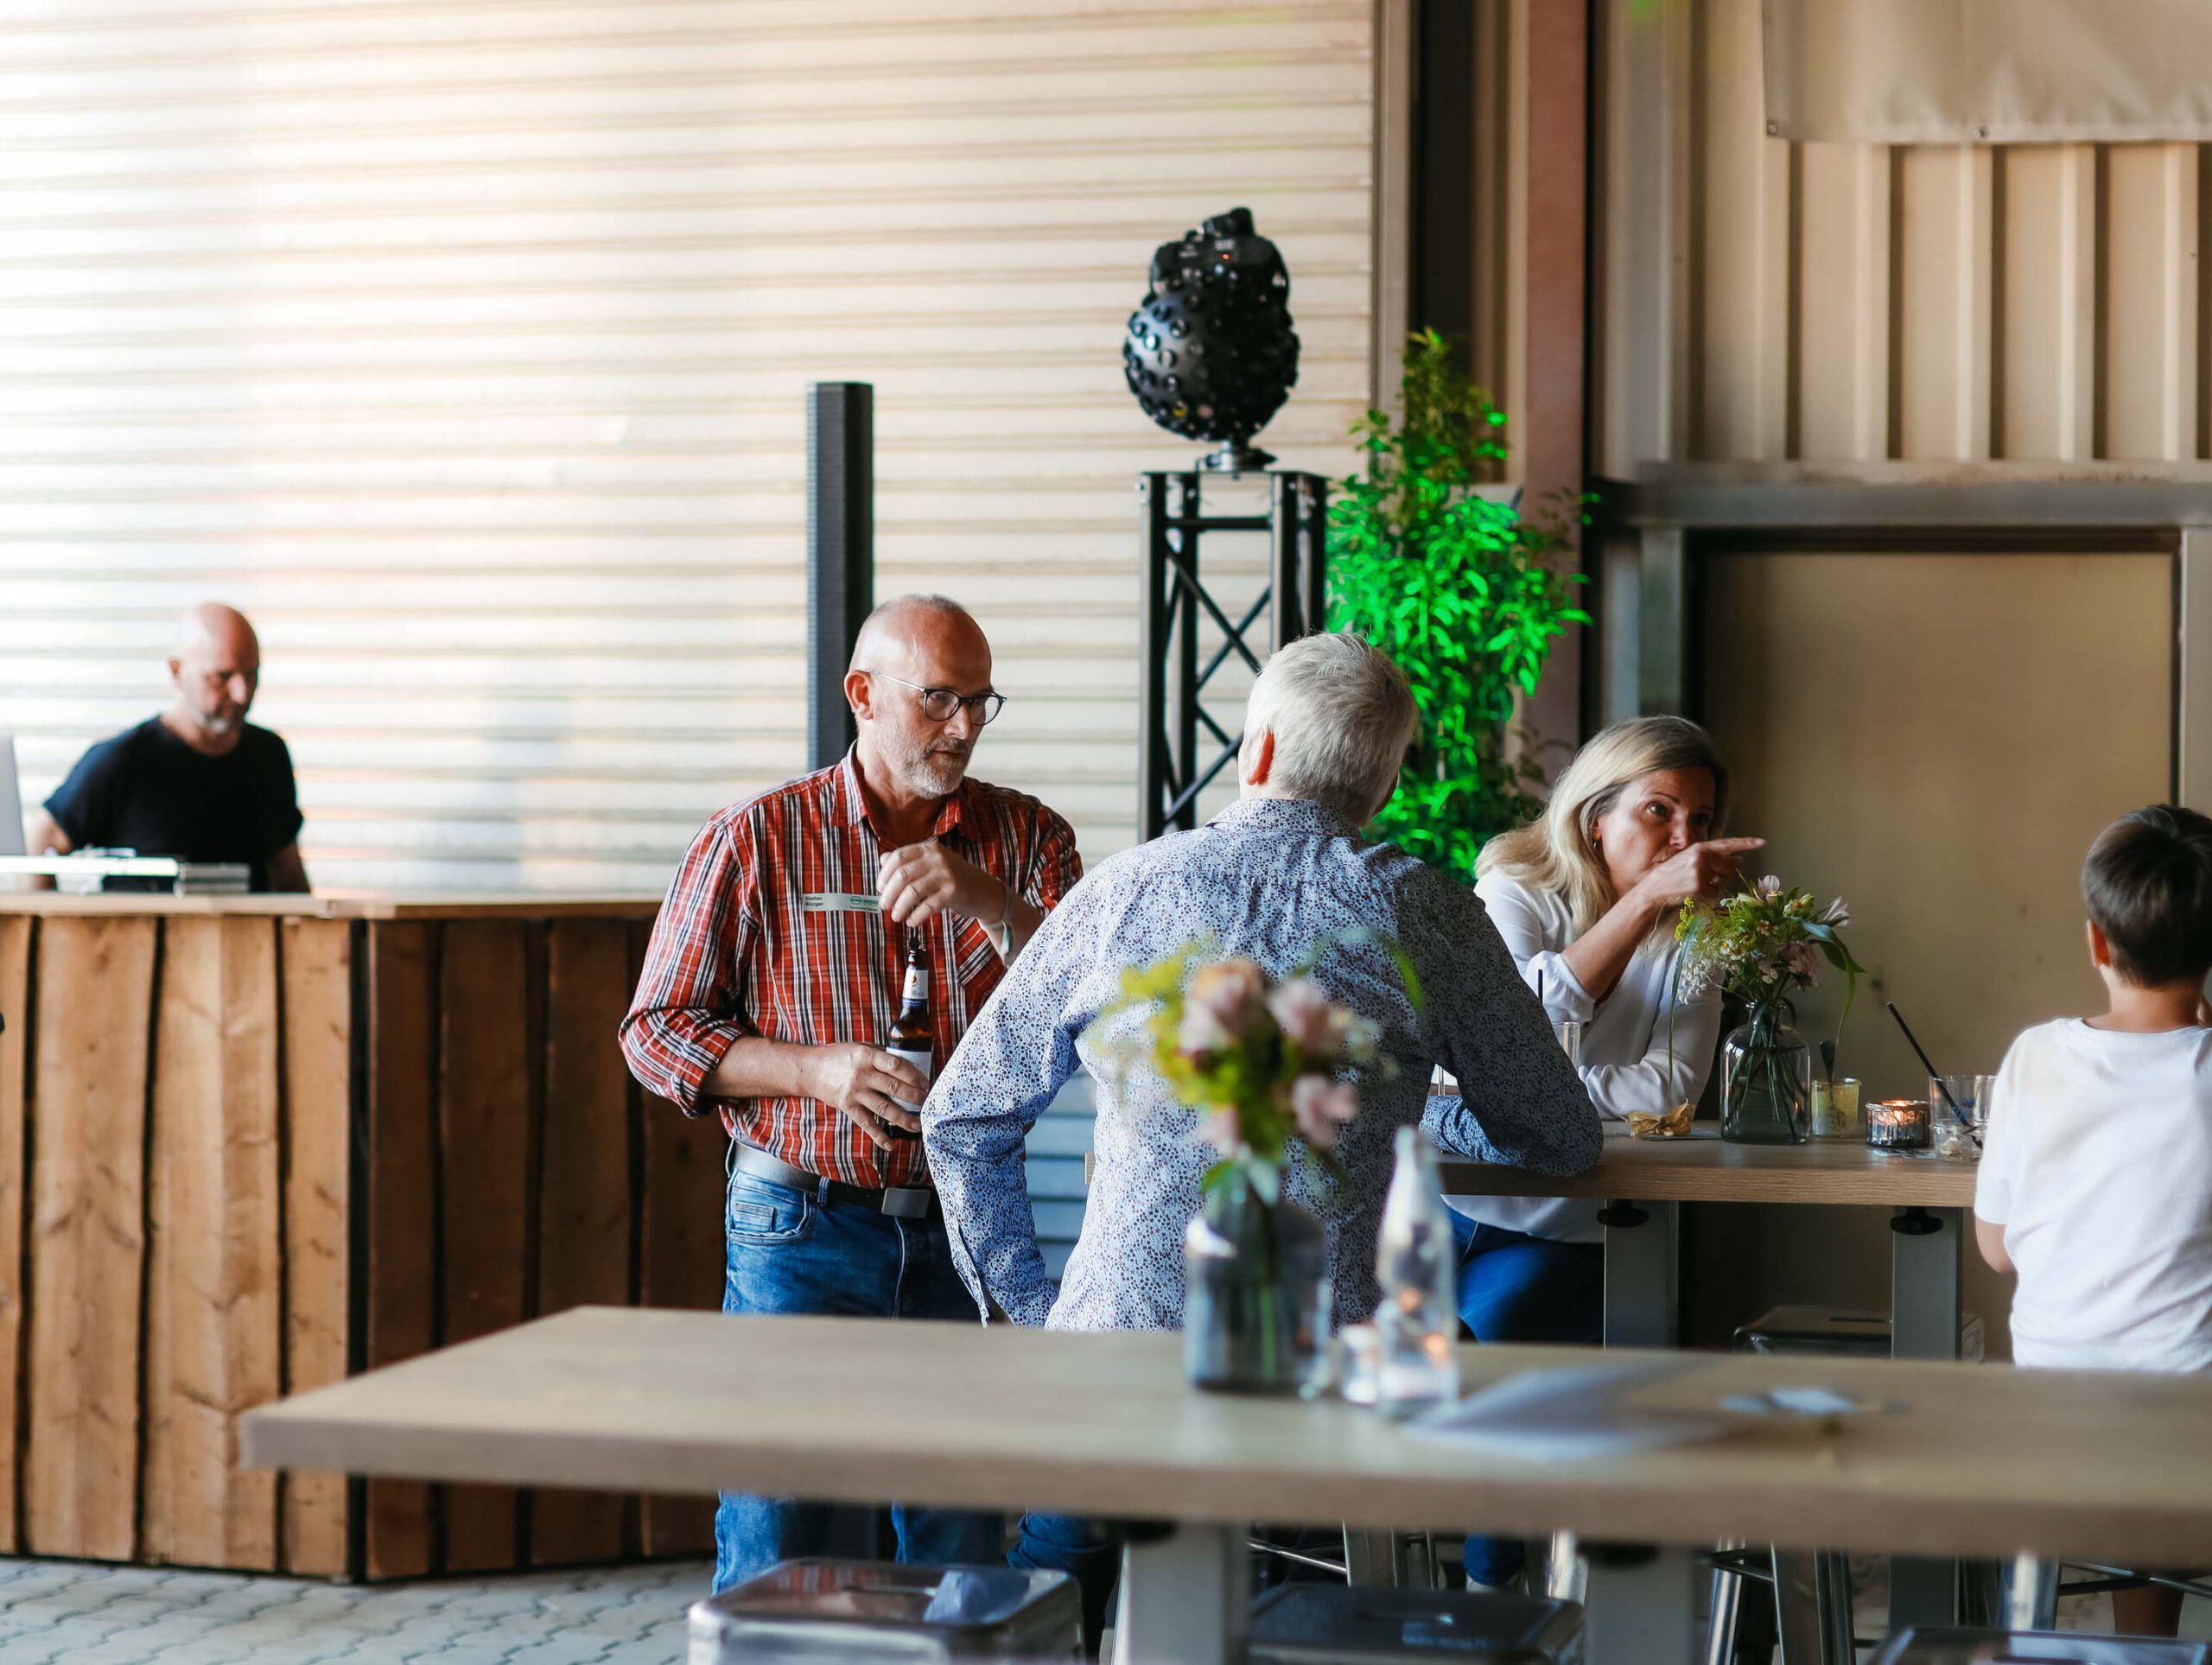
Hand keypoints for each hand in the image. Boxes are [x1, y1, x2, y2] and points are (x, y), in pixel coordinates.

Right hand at [802, 1042, 930, 1150]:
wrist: (810, 1070)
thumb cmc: (837, 1056)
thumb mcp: (859, 1046)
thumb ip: (880, 1054)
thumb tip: (905, 1063)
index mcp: (867, 1056)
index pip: (896, 1065)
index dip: (914, 1075)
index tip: (926, 1082)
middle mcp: (862, 1075)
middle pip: (894, 1088)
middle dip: (914, 1097)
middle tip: (927, 1102)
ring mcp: (855, 1092)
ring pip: (884, 1108)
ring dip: (903, 1118)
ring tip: (918, 1125)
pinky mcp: (847, 1106)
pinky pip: (866, 1123)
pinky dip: (879, 1135)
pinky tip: (891, 1144)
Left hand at [878, 842, 1004, 928]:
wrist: (984, 891)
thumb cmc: (953, 878)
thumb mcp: (931, 864)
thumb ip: (909, 860)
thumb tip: (883, 859)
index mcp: (928, 849)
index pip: (898, 857)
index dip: (884, 874)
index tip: (879, 888)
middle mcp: (937, 858)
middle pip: (902, 875)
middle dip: (889, 893)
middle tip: (884, 906)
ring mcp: (946, 874)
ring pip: (912, 891)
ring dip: (900, 907)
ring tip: (896, 916)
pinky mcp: (953, 892)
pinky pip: (927, 906)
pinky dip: (916, 916)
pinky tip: (911, 922)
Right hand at [1632, 837, 1766, 911]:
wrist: (1653, 888)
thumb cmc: (1672, 873)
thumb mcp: (1692, 860)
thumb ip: (1715, 858)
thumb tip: (1739, 860)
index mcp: (1700, 847)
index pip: (1727, 844)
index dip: (1745, 844)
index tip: (1761, 842)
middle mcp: (1702, 857)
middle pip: (1729, 867)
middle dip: (1725, 875)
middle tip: (1709, 877)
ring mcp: (1701, 872)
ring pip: (1724, 881)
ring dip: (1716, 885)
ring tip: (1697, 883)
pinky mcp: (1700, 886)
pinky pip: (1716, 893)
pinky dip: (1709, 895)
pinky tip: (1695, 892)